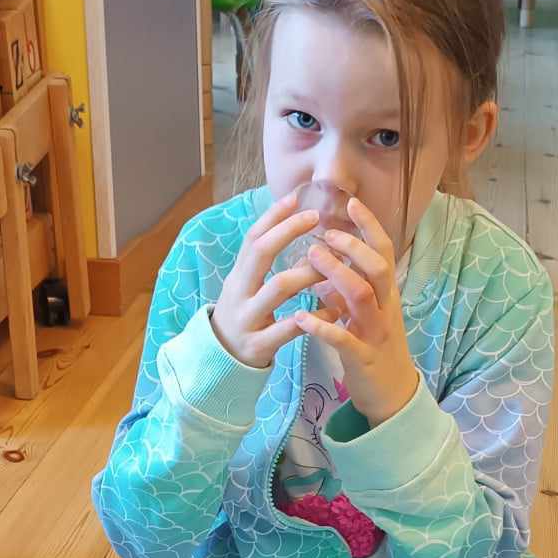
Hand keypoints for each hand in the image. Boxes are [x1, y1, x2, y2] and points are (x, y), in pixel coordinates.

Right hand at [210, 189, 322, 368]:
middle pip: (260, 254)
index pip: (252, 238)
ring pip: (278, 288)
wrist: (222, 361)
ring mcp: (247, 318)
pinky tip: (336, 309)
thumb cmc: (245, 316)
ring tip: (332, 264)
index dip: (272, 216)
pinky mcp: (258, 344)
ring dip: (307, 272)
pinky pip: (289, 327)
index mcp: (238, 275)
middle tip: (315, 218)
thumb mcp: (247, 286)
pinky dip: (315, 316)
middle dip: (287, 232)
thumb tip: (294, 226)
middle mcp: (239, 292)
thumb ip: (265, 262)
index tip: (295, 197)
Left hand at [298, 198, 418, 426]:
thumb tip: (320, 265)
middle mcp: (385, 307)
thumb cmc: (374, 348)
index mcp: (385, 293)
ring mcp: (376, 332)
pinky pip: (344, 339)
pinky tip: (302, 317)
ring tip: (311, 258)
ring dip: (337, 274)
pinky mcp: (363, 358)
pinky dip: (323, 326)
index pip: (383, 251)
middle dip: (352, 246)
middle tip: (325, 233)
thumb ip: (343, 289)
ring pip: (362, 296)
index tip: (351, 201)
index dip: (369, 226)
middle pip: (377, 267)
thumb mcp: (361, 313)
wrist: (392, 394)